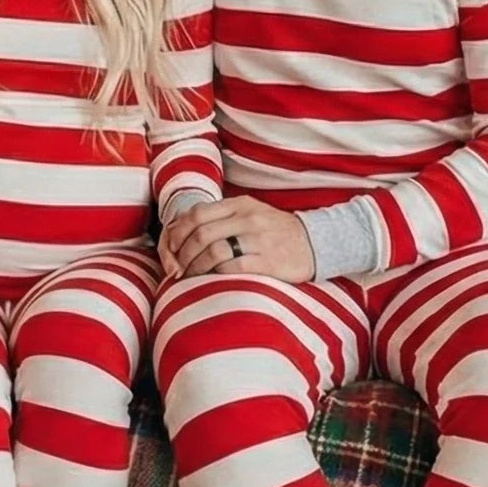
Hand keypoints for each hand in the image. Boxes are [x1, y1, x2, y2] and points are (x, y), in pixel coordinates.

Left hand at [161, 196, 315, 284]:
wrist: (316, 243)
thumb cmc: (276, 231)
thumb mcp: (251, 213)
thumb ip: (222, 217)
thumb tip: (184, 229)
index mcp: (240, 204)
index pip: (197, 214)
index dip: (177, 233)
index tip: (171, 248)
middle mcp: (248, 218)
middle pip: (201, 234)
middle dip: (182, 254)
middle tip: (176, 268)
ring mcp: (259, 240)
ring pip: (213, 252)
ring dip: (195, 268)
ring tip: (189, 277)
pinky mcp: (268, 262)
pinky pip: (232, 268)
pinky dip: (214, 276)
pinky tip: (209, 282)